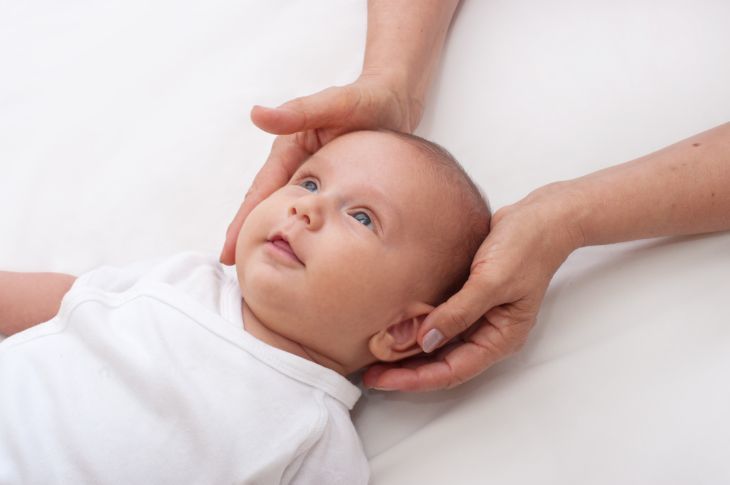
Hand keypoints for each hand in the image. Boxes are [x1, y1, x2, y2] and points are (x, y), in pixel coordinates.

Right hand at [219, 76, 421, 264]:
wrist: (393, 100)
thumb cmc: (365, 99)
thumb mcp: (334, 104)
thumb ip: (298, 112)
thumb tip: (257, 115)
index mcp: (288, 149)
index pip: (260, 192)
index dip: (244, 222)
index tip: (229, 251)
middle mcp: (295, 165)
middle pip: (267, 207)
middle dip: (249, 236)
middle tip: (236, 269)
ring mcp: (311, 177)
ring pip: (288, 212)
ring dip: (274, 236)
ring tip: (262, 268)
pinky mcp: (330, 185)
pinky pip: (311, 212)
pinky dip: (302, 231)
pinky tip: (302, 251)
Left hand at [362, 184, 584, 390]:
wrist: (540, 218)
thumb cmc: (525, 247)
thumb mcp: (492, 281)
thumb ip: (459, 312)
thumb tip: (425, 341)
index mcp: (501, 338)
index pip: (452, 370)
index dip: (415, 379)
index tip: (383, 380)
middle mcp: (488, 333)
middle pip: (442, 364)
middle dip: (406, 372)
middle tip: (370, 374)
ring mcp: (478, 317)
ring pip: (438, 345)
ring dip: (409, 353)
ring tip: (375, 356)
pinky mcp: (468, 299)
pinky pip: (439, 322)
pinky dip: (417, 327)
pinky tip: (395, 326)